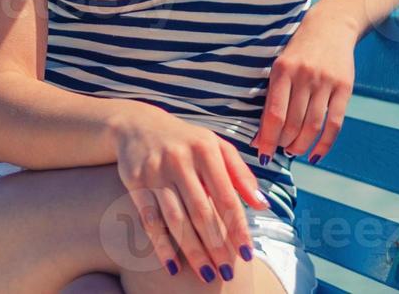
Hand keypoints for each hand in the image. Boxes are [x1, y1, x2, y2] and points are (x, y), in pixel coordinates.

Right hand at [109, 107, 270, 281]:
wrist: (138, 125)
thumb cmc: (186, 141)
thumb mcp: (216, 147)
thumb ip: (240, 174)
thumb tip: (263, 205)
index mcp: (205, 150)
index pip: (226, 197)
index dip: (237, 228)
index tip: (247, 254)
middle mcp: (180, 159)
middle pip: (201, 212)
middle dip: (216, 246)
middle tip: (227, 272)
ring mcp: (156, 170)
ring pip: (176, 219)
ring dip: (192, 251)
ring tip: (207, 274)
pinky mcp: (135, 181)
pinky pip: (150, 219)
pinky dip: (161, 244)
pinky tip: (173, 266)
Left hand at [251, 11, 357, 163]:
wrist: (331, 26)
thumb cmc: (298, 51)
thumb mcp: (280, 65)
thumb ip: (272, 96)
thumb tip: (261, 134)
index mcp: (282, 70)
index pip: (274, 113)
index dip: (267, 138)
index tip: (261, 154)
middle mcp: (304, 76)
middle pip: (293, 123)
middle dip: (283, 143)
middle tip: (279, 151)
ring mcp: (326, 82)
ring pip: (313, 125)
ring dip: (301, 145)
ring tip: (294, 151)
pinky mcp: (344, 88)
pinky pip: (335, 123)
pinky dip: (324, 143)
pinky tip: (315, 154)